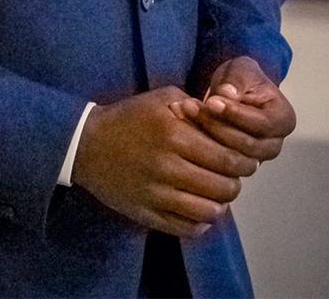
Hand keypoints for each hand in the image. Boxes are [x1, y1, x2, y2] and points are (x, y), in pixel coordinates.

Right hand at [72, 86, 257, 237]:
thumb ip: (194, 106)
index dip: (244, 162)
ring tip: (213, 193)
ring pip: (209, 212)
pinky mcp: (146, 213)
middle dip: (234, 183)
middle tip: (229, 177)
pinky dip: (200, 223)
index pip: (228, 159)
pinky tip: (197, 209)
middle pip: (224, 188)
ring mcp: (156, 194)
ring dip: (219, 204)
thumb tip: (224, 120)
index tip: (243, 160)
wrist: (84, 143)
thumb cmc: (126, 118)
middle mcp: (167, 166)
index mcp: (173, 135)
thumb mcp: (159, 99)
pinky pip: (187, 229)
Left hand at [169, 56, 294, 163]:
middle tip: (190, 106)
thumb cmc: (240, 79)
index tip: (211, 101)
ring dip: (205, 135)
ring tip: (184, 112)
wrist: (231, 90)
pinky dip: (200, 144)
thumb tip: (227, 93)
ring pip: (232, 156)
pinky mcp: (236, 162)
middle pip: (247, 145)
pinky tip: (183, 126)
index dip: (235, 114)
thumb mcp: (241, 69)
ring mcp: (257, 157)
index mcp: (283, 120)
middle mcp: (274, 143)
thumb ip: (237, 79)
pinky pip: (220, 161)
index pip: (262, 124)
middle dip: (216, 124)